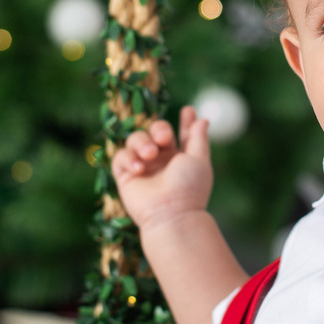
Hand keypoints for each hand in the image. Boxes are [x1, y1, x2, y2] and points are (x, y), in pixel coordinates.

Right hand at [111, 106, 212, 231]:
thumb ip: (198, 138)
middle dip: (159, 129)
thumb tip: (203, 119)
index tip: (188, 110)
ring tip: (150, 154)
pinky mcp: (126, 177)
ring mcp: (143, 168)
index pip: (181, 134)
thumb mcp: (198, 159)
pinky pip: (120, 157)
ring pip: (135, 139)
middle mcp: (161, 161)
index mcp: (180, 157)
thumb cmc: (189, 187)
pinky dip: (128, 158)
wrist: (171, 214)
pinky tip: (139, 168)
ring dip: (142, 142)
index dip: (185, 122)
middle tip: (163, 138)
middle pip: (154, 131)